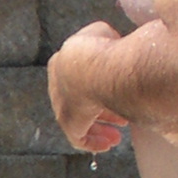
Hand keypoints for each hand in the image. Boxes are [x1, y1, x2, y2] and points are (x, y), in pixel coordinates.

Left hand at [48, 22, 130, 151]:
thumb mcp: (102, 33)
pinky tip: (107, 144)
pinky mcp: (69, 124)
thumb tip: (113, 43)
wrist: (91, 66)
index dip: (97, 84)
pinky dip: (93, 141)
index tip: (113, 89)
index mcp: (63, 65)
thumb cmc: (101, 47)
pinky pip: (79, 137)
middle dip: (101, 110)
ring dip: (100, 127)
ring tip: (116, 135)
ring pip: (81, 121)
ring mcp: (63, 107)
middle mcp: (59, 89)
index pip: (78, 79)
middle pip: (81, 103)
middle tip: (118, 118)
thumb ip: (105, 39)